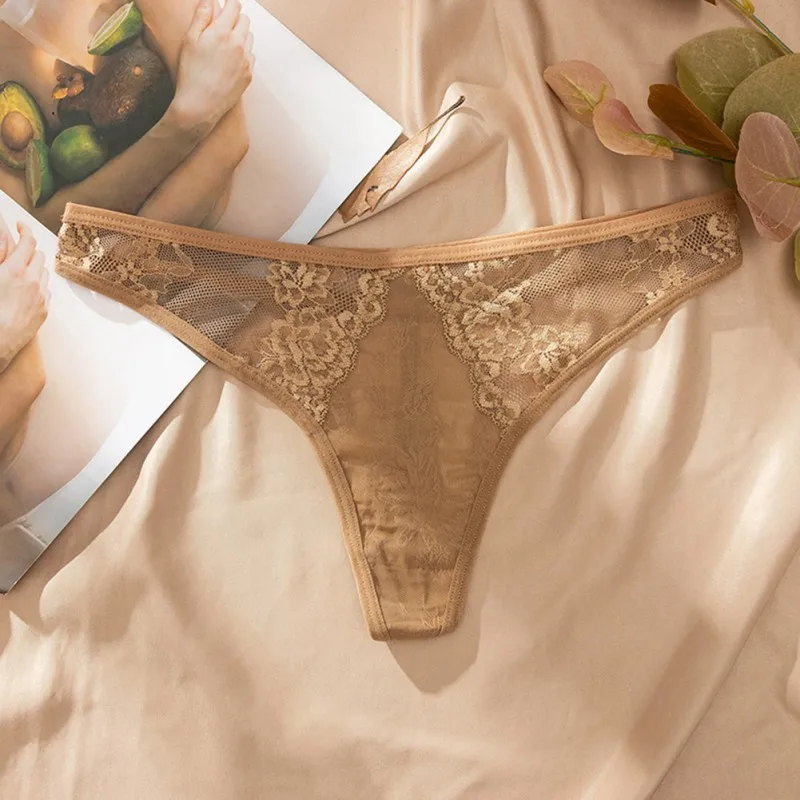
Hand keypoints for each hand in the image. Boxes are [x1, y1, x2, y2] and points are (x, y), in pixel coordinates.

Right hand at [0, 219, 49, 372]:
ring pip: (44, 272)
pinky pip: (46, 290)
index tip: (20, 226)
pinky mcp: (44, 311)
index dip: (25, 230)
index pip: (27, 241)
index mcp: (13, 270)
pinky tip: (27, 289)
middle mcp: (31, 281)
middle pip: (39, 255)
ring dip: (34, 267)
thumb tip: (4, 246)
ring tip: (21, 270)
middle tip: (18, 250)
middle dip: (29, 249)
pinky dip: (39, 285)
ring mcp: (40, 297)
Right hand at [170, 0, 253, 136]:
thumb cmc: (191, 73)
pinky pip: (250, 56)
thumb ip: (201, 17)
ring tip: (225, 43)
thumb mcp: (190, 40)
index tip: (224, 5)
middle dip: (235, 18)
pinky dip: (243, 52)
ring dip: (240, 34)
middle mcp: (238, 44)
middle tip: (223, 24)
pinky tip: (230, 59)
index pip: (234, 6)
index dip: (229, 3)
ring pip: (249, 37)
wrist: (200, 106)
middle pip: (245, 20)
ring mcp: (246, 60)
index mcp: (222, 32)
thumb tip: (209, 0)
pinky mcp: (249, 74)